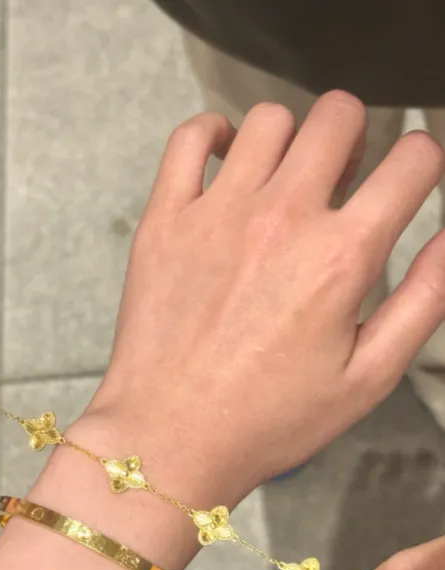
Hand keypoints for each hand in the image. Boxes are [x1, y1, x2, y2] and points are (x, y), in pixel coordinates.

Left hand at [78, 91, 444, 506]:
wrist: (168, 439)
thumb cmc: (266, 421)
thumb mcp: (368, 378)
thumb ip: (423, 300)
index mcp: (341, 256)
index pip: (412, 160)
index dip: (422, 163)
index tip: (407, 181)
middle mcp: (282, 218)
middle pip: (339, 115)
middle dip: (357, 136)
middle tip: (343, 180)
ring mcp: (216, 213)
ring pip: (269, 119)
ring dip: (290, 139)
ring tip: (283, 181)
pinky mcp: (164, 220)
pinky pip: (190, 138)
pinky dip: (214, 134)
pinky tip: (227, 162)